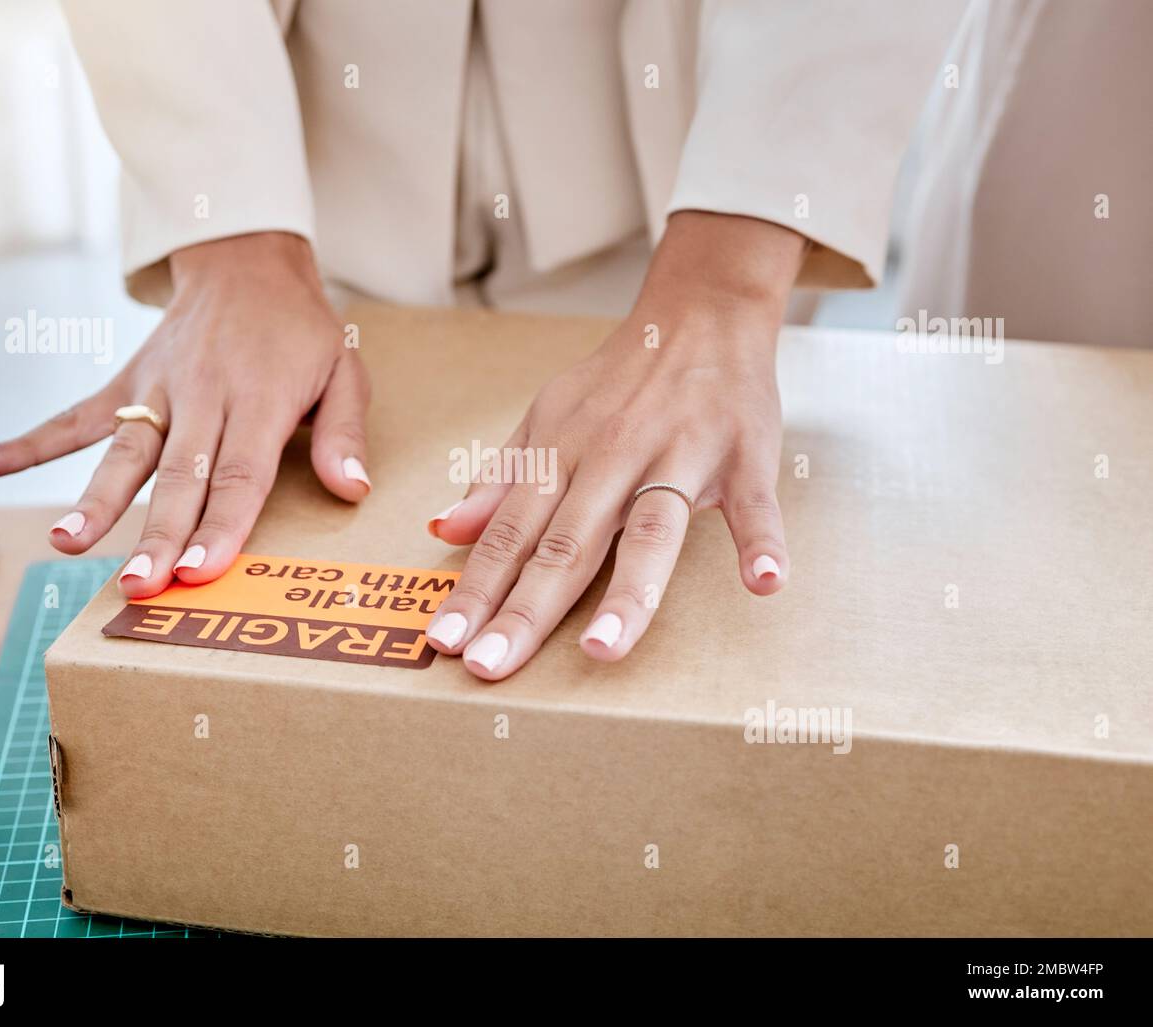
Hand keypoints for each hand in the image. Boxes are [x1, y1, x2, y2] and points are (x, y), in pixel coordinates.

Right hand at [0, 231, 369, 596]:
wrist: (246, 263)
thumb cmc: (301, 333)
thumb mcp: (345, 372)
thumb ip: (344, 433)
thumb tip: (352, 490)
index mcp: (260, 399)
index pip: (240, 474)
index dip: (220, 526)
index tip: (199, 573)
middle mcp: (203, 396)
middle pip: (179, 476)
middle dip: (158, 534)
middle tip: (139, 586)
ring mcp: (157, 390)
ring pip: (124, 454)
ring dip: (95, 500)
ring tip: (65, 542)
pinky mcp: (127, 384)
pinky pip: (74, 417)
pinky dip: (28, 441)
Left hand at [423, 212, 807, 680]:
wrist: (700, 312)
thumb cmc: (619, 380)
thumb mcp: (546, 419)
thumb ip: (502, 480)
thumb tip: (442, 530)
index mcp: (561, 453)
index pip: (509, 533)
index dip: (477, 588)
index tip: (446, 641)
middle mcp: (611, 457)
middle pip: (566, 543)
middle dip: (527, 608)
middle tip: (493, 668)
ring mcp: (680, 455)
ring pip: (649, 530)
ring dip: (630, 590)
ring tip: (604, 649)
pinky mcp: (745, 454)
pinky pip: (754, 503)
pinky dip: (762, 540)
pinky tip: (764, 584)